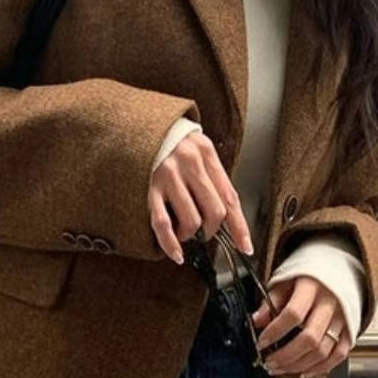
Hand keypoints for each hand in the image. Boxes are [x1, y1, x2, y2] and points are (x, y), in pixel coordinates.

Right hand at [149, 133, 251, 264]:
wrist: (132, 125)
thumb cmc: (167, 142)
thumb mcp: (195, 149)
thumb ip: (209, 177)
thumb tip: (224, 215)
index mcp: (206, 154)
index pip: (230, 197)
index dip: (240, 227)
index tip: (245, 247)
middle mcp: (190, 163)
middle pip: (214, 211)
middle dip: (211, 231)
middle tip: (203, 233)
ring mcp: (168, 176)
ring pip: (192, 220)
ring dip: (190, 234)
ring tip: (184, 231)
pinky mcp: (148, 188)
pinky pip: (163, 224)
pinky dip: (171, 244)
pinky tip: (175, 253)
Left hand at [253, 276, 350, 377]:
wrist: (340, 270)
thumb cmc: (310, 277)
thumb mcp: (286, 280)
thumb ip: (271, 301)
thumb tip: (257, 321)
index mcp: (312, 287)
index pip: (293, 314)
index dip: (275, 331)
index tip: (261, 342)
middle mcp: (330, 304)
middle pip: (309, 338)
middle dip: (285, 356)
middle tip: (269, 362)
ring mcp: (343, 319)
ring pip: (323, 351)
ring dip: (299, 365)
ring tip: (281, 368)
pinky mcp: (350, 330)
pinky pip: (339, 355)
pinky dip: (321, 368)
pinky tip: (304, 372)